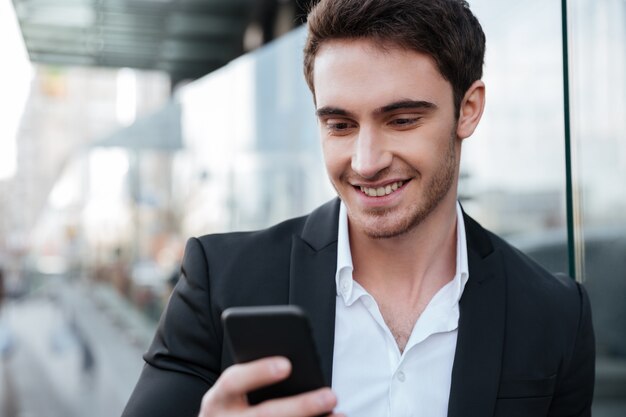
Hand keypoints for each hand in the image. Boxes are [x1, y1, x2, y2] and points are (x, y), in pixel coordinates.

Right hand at [198, 356, 344, 416]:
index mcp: (217, 399)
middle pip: (265, 415)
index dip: (258, 372)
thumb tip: (294, 365)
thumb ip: (255, 376)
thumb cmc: (234, 403)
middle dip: (300, 407)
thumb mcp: (235, 390)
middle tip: (330, 395)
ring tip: (339, 414)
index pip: (234, 382)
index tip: (287, 365)